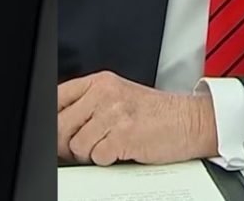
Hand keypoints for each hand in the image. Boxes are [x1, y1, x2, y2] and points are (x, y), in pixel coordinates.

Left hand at [57, 71, 218, 165]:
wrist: (190, 121)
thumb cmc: (157, 113)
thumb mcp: (119, 97)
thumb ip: (90, 105)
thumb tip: (59, 127)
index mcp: (100, 82)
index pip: (57, 97)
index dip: (53, 120)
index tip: (58, 133)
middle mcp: (105, 94)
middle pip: (61, 125)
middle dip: (67, 143)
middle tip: (84, 146)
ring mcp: (114, 114)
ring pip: (76, 145)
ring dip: (90, 154)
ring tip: (109, 146)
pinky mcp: (123, 135)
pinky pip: (96, 157)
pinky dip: (107, 161)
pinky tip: (121, 151)